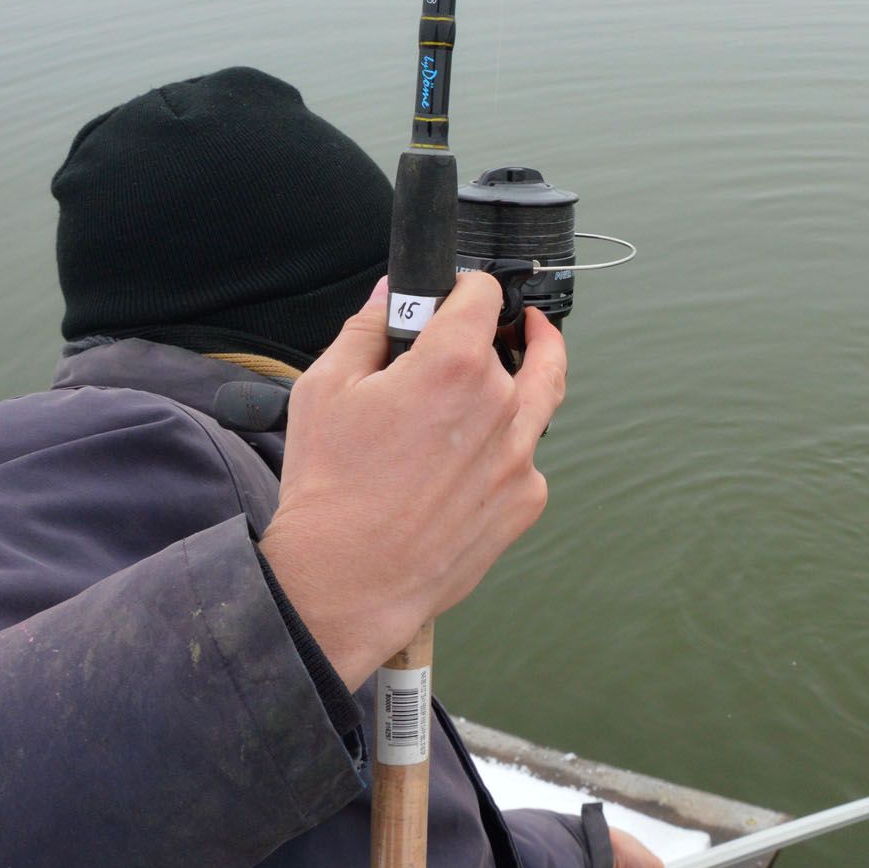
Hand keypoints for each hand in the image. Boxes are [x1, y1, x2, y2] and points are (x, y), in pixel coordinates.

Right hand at [257, 273, 568, 688]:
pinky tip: (470, 457)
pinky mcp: (526, 498)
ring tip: (519, 361)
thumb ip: (368, 329)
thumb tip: (391, 295)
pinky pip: (526, 455)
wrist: (347, 580)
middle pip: (521, 344)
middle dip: (495, 336)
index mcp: (454, 364)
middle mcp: (501, 404)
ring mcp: (521, 455)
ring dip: (529, 374)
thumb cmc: (330, 487)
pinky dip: (506, 446)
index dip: (466, 287)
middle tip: (482, 337)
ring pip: (542, 395)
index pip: (483, 294)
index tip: (456, 295)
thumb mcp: (326, 387)